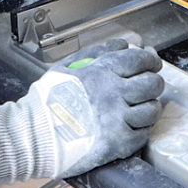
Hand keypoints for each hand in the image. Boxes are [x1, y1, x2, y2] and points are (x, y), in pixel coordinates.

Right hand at [0, 40, 164, 187]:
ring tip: (140, 109)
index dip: (151, 61)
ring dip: (149, 108)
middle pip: (152, 84)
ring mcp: (117, 119)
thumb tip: (124, 44)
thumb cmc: (47, 100)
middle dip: (153, 84)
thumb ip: (97, 52)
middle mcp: (113, 94)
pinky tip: (130, 128)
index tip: (151, 64)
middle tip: (147, 88)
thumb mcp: (68, 66)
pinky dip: (140, 131)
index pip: (141, 60)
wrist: (33, 134)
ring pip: (152, 110)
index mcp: (102, 72)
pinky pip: (142, 135)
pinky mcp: (117, 143)